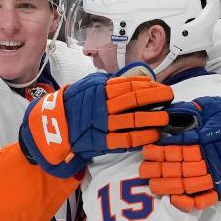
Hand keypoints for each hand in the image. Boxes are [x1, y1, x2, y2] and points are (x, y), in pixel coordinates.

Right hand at [20, 63, 172, 177]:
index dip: (149, 87)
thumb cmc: (73, 105)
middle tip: (170, 99)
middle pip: (133, 100)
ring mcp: (100, 124)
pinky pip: (124, 140)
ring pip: (131, 120)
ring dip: (151, 119)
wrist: (50, 128)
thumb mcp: (87, 86)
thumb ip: (109, 82)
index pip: (129, 85)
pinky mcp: (99, 142)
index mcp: (99, 89)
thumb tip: (136, 78)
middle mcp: (100, 105)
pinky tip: (152, 135)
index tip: (163, 89)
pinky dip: (140, 137)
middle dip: (155, 99)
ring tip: (166, 118)